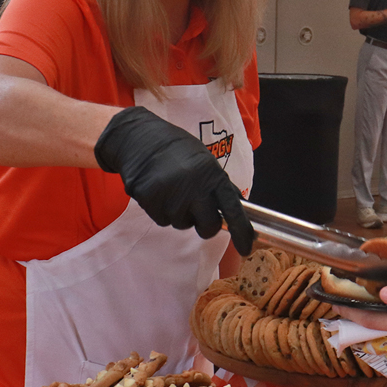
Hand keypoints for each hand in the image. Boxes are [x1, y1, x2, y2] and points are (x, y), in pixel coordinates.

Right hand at [94, 107, 254, 254]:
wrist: (140, 138)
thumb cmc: (177, 149)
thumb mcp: (205, 161)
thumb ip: (220, 185)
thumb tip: (238, 207)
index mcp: (212, 175)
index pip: (233, 209)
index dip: (242, 231)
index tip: (247, 249)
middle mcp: (195, 187)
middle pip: (209, 227)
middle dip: (205, 226)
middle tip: (197, 211)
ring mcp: (171, 195)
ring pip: (182, 224)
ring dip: (180, 214)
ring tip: (173, 190)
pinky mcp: (150, 200)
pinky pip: (162, 220)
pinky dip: (161, 211)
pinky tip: (159, 191)